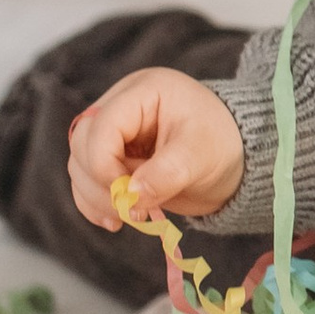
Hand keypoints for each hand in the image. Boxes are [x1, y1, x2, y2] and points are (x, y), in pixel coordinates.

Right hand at [64, 66, 245, 233]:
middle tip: (129, 210)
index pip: (101, 125)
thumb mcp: (201, 154)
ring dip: (96, 197)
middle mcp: (121, 108)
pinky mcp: (113, 159)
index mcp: (142, 92)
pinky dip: (95, 204)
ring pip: (79, 165)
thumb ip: (166, 173)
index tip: (127, 193)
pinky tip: (115, 221)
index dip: (103, 162)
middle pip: (81, 143)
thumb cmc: (223, 143)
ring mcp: (115, 134)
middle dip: (99, 182)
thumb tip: (130, 196)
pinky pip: (87, 182)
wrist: (236, 159)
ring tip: (130, 217)